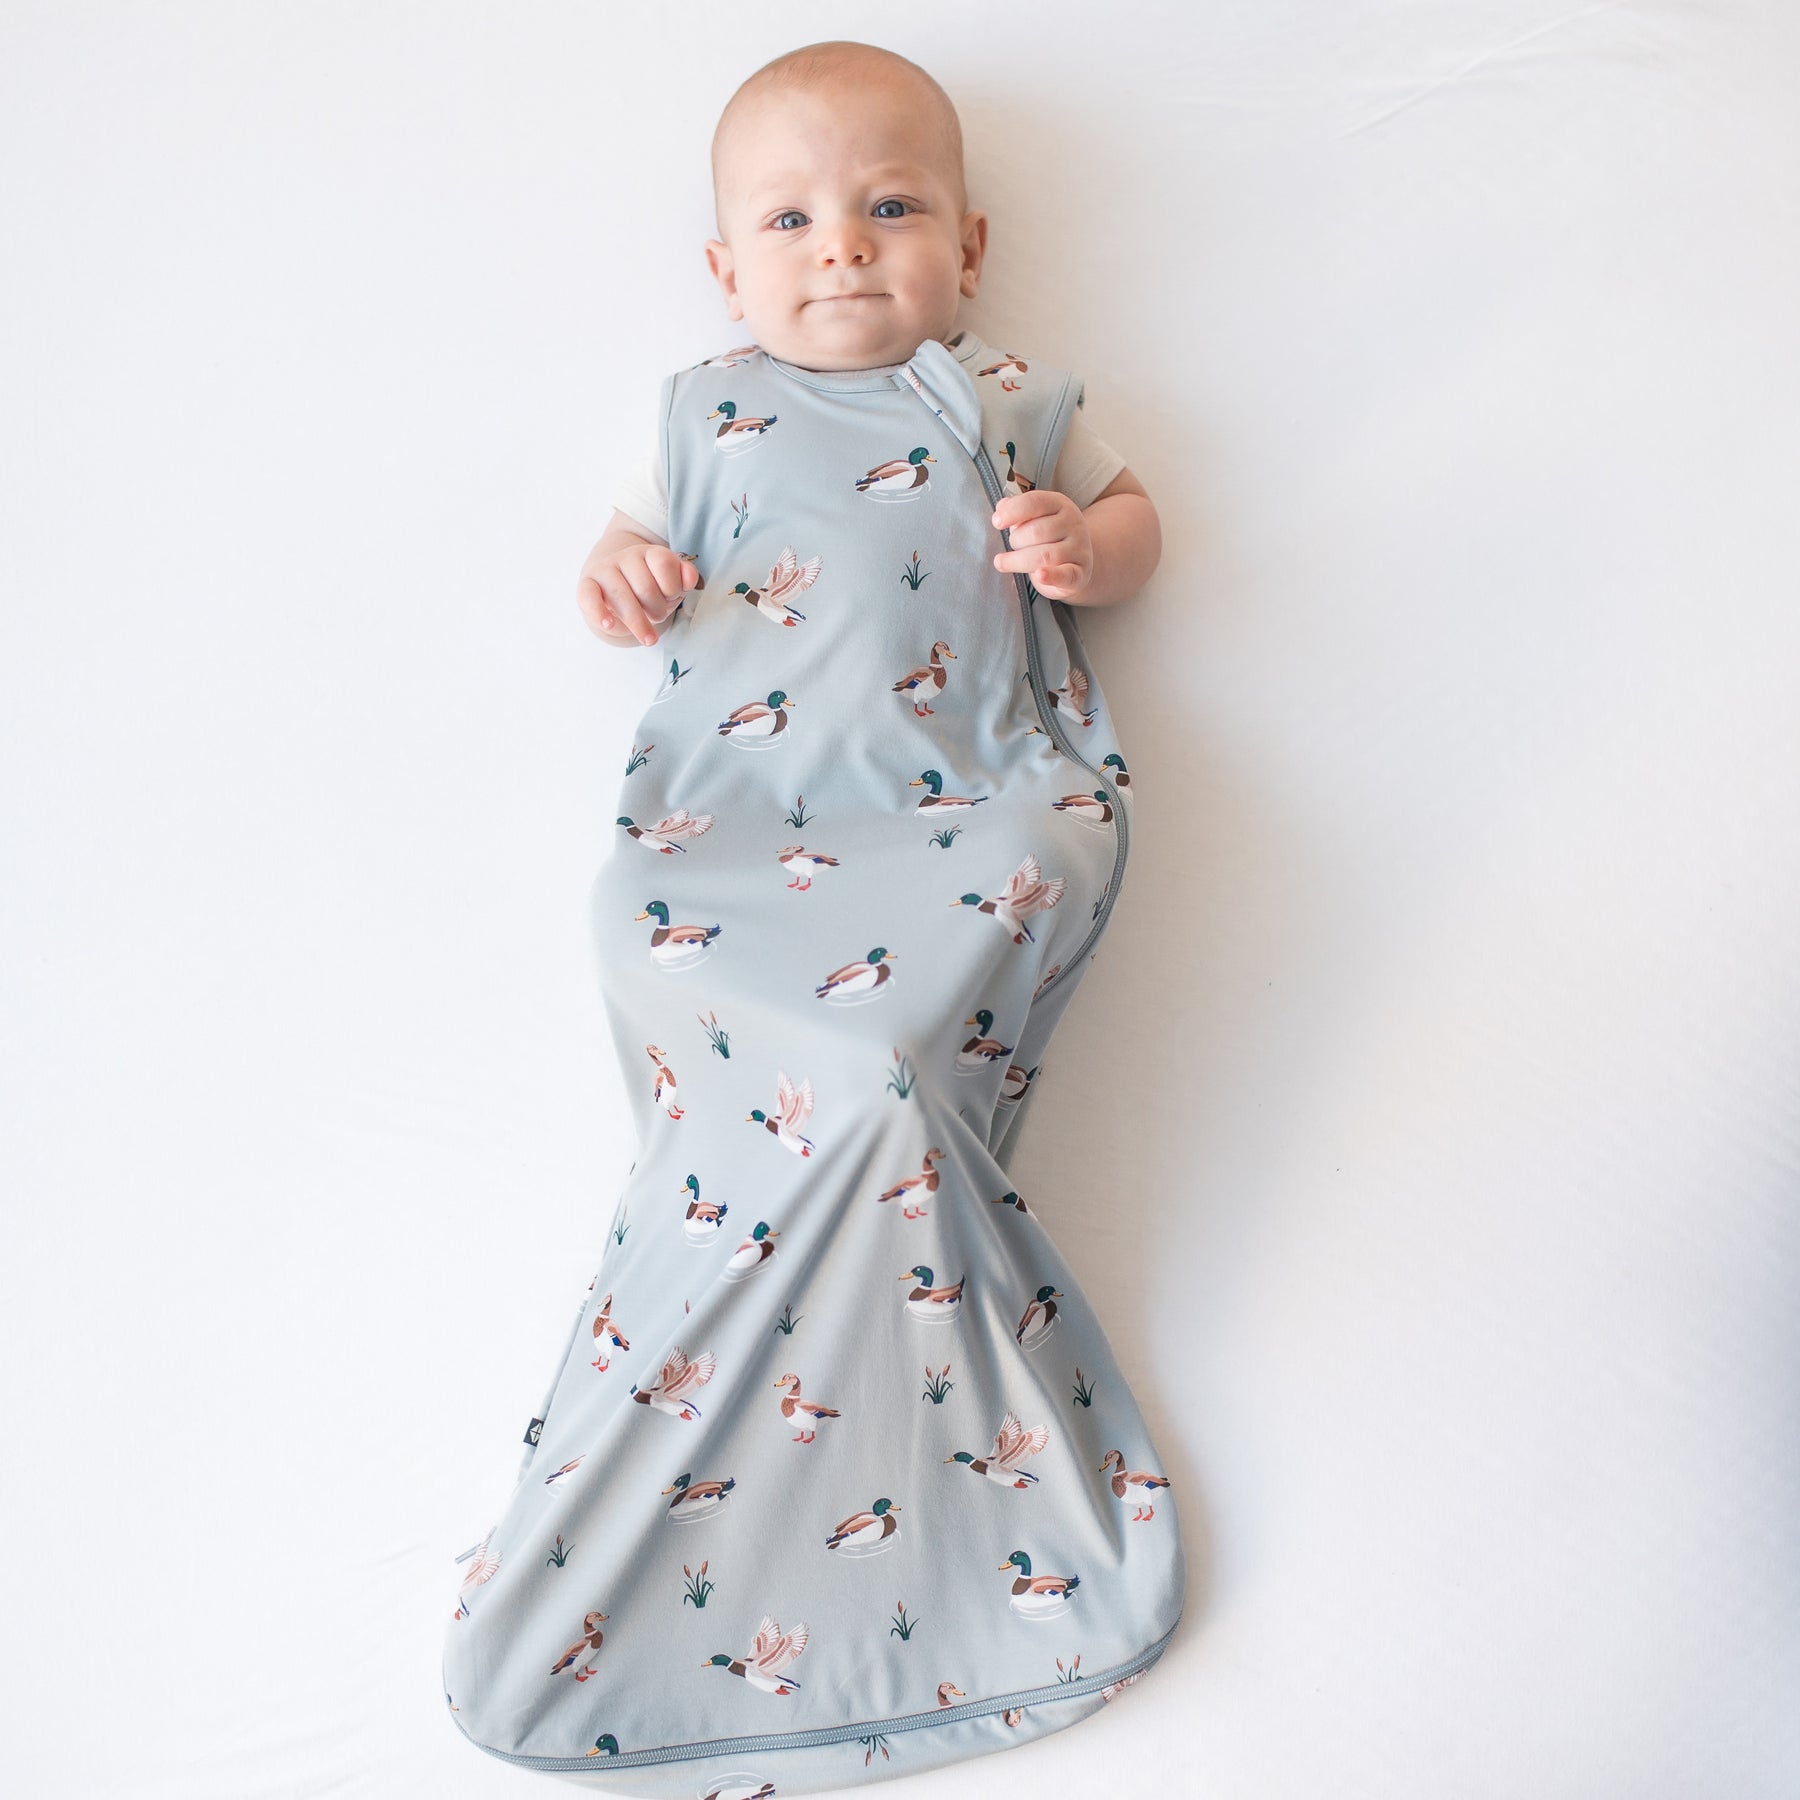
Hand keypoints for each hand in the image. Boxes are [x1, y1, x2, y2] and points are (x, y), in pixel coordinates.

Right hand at [577, 538, 697, 645]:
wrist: (617, 589)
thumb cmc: (650, 588)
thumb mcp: (671, 583)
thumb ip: (684, 578)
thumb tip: (689, 576)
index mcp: (650, 553)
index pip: (664, 564)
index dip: (672, 588)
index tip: (670, 598)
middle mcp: (626, 556)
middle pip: (645, 587)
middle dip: (656, 610)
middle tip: (657, 616)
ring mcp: (605, 569)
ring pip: (621, 596)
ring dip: (638, 622)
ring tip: (649, 639)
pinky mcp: (587, 585)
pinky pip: (589, 597)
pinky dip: (598, 612)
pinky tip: (608, 624)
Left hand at [989, 489, 1091, 599]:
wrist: (1077, 561)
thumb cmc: (1049, 538)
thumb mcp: (1035, 518)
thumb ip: (1018, 511)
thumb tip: (1001, 507)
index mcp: (1060, 505)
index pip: (1034, 502)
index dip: (1012, 511)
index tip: (997, 522)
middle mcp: (1073, 524)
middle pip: (1035, 532)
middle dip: (1016, 541)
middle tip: (1013, 546)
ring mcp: (1079, 549)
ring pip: (1044, 555)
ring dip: (1018, 561)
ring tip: (1005, 562)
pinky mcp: (1080, 573)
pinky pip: (1065, 575)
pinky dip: (1052, 576)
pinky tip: (1040, 575)